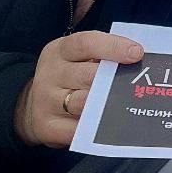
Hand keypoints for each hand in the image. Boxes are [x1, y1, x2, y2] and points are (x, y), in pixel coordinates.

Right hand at [15, 30, 143, 148]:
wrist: (32, 106)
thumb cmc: (69, 76)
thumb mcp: (78, 57)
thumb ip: (103, 54)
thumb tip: (139, 58)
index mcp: (60, 50)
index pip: (86, 43)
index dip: (113, 46)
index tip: (137, 53)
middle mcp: (50, 73)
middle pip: (87, 75)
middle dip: (113, 79)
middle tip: (136, 83)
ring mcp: (45, 101)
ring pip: (83, 103)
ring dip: (106, 104)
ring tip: (127, 103)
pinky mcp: (46, 127)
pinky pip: (77, 130)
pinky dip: (96, 128)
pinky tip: (111, 125)